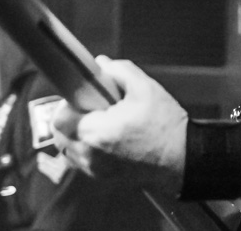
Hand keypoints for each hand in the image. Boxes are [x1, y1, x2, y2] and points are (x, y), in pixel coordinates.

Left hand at [51, 56, 188, 191]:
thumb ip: (120, 71)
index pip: (59, 118)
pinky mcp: (101, 176)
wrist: (181, 158)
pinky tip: (105, 136)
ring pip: (67, 148)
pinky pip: (79, 159)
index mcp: (97, 132)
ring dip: (75, 133)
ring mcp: (94, 168)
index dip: (68, 103)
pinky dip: (84, 146)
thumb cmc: (165, 125)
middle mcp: (90, 154)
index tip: (84, 97)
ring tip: (99, 122)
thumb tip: (101, 63)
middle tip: (91, 107)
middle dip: (70, 117)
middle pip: (59, 134)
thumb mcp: (146, 88)